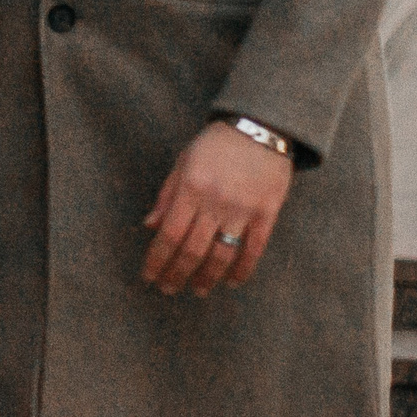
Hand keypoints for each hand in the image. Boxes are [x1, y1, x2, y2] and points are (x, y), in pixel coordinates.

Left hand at [140, 121, 294, 295]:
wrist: (260, 127)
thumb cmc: (216, 144)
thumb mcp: (184, 161)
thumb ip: (167, 195)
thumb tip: (149, 226)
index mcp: (191, 187)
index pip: (168, 234)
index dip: (157, 260)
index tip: (149, 277)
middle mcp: (215, 201)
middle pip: (192, 250)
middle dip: (177, 274)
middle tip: (169, 289)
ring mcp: (243, 209)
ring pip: (221, 254)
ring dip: (207, 277)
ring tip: (198, 289)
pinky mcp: (267, 213)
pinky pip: (254, 249)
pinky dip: (242, 269)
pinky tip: (231, 281)